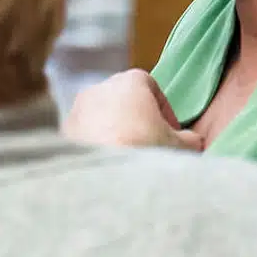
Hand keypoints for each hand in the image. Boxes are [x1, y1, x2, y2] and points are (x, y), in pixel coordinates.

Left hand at [62, 69, 204, 151]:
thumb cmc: (146, 149)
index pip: (150, 86)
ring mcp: (78, 107)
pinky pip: (84, 133)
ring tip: (126, 156)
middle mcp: (99, 87)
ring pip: (101, 116)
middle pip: (123, 100)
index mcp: (129, 81)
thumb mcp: (180, 145)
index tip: (169, 131)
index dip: (163, 109)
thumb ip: (189, 139)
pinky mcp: (64, 129)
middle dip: (136, 119)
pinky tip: (105, 163)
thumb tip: (191, 140)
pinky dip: (95, 143)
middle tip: (149, 144)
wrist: (104, 175)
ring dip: (114, 131)